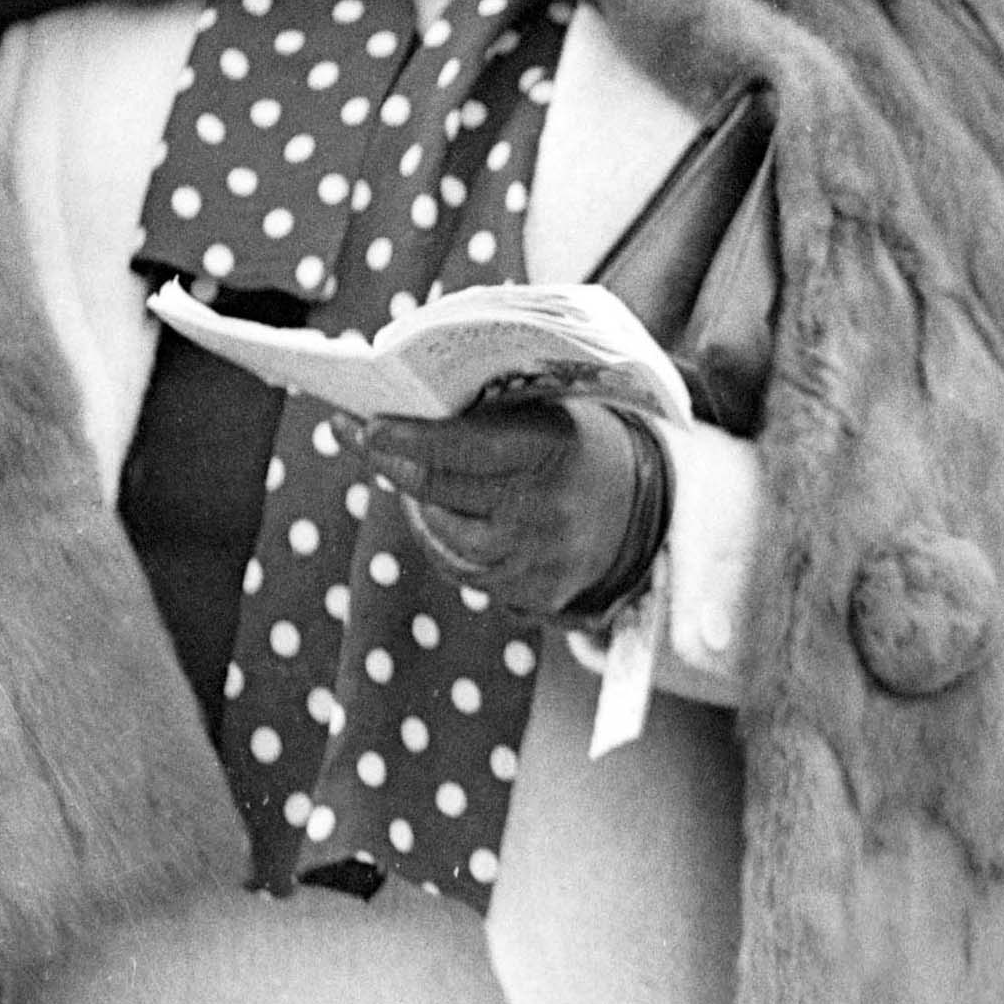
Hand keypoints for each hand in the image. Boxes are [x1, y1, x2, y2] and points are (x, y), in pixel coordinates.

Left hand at [376, 392, 671, 624]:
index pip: (464, 448)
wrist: (645, 511)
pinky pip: (462, 570)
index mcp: (553, 452)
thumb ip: (484, 411)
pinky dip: (443, 538)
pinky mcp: (532, 596)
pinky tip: (441, 513)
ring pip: (442, 535)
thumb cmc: (574, 445)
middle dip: (390, 462)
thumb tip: (399, 408)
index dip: (407, 438)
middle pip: (440, 493)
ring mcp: (538, 560)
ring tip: (406, 470)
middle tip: (358, 435)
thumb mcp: (545, 412)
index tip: (362, 424)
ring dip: (416, 503)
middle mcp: (545, 511)